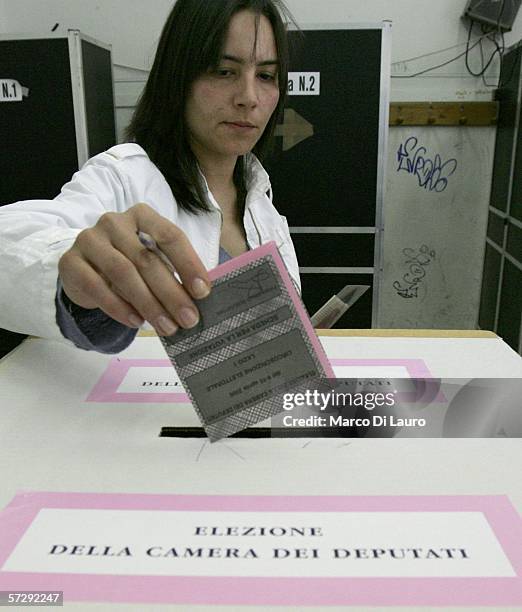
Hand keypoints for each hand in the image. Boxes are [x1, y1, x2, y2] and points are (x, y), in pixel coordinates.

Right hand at [58, 203, 210, 334]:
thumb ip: (172, 272)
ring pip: (123, 273)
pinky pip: (97, 287)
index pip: (170, 236)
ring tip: (167, 327)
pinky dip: (119, 307)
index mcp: (142, 215)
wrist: (84, 269)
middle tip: (189, 319)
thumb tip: (199, 298)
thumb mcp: (152, 261)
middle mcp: (114, 222)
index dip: (188, 263)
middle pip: (147, 259)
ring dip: (149, 304)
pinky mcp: (70, 262)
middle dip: (172, 293)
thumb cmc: (128, 263)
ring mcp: (90, 239)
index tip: (203, 291)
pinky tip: (137, 322)